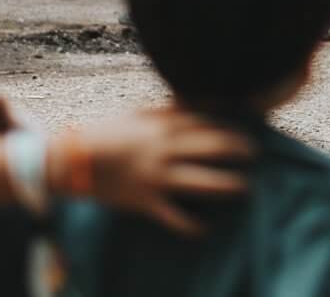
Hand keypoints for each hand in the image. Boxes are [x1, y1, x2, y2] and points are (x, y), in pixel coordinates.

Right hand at [62, 108, 251, 236]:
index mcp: (163, 125)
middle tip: (255, 155)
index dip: (231, 127)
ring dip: (228, 186)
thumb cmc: (110, 132)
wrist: (74, 159)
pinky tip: (206, 228)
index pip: (208, 123)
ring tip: (244, 188)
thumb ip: (171, 108)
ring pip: (202, 182)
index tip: (248, 131)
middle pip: (213, 148)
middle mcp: (164, 149)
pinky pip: (175, 217)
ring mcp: (156, 177)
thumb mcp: (141, 112)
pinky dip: (192, 226)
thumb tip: (200, 101)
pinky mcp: (145, 202)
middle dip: (239, 151)